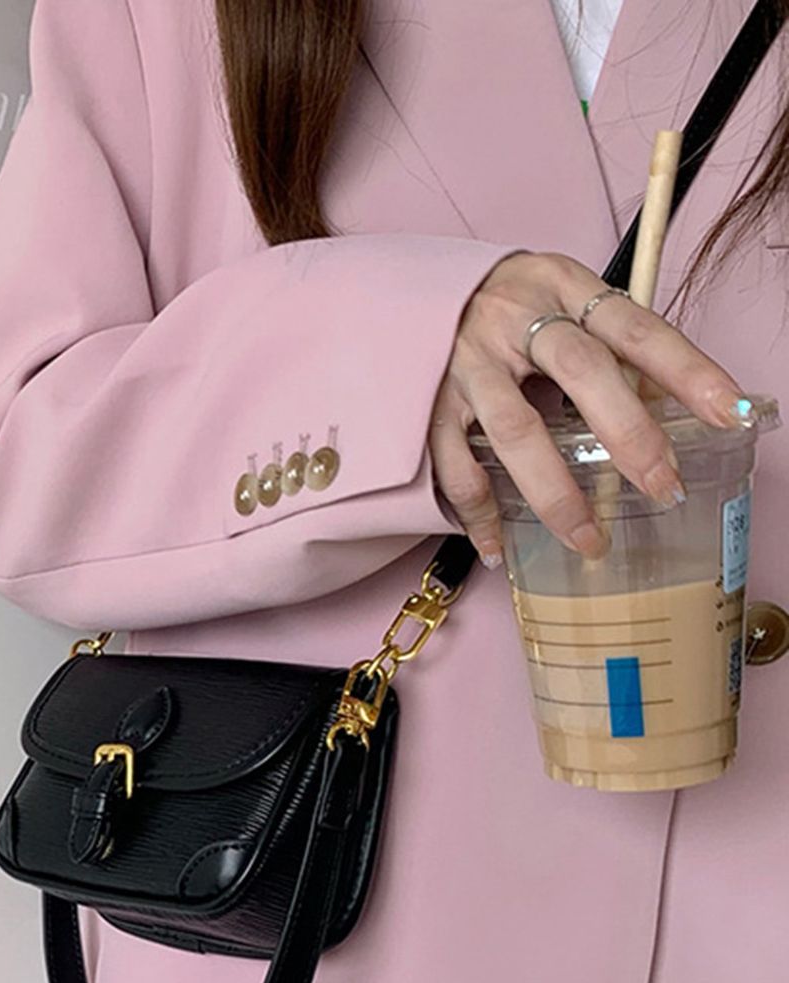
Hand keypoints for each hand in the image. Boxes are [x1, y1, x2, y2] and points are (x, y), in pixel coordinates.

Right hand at [429, 251, 750, 564]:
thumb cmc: (501, 304)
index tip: (730, 413)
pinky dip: (479, 513)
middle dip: (629, 434)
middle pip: (581, 372)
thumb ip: (602, 346)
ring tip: (588, 539)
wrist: (403, 291)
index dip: (687, 370)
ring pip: (516, 431)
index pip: (635, 327)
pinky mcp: (426, 404)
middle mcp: (512, 318)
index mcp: (559, 283)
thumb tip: (664, 412)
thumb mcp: (557, 299)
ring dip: (556, 492)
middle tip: (663, 486)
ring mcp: (465, 362)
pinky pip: (456, 467)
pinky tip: (497, 547)